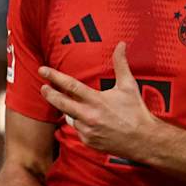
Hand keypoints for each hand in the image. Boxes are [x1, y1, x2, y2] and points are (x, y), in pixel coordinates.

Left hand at [39, 41, 157, 160]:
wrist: (143, 140)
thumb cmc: (136, 111)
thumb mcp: (129, 86)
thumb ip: (121, 64)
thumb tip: (121, 44)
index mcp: (96, 101)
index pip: (70, 86)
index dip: (54, 77)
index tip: (42, 70)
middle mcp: (89, 116)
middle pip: (61, 103)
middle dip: (49, 94)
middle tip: (43, 87)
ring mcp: (87, 130)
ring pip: (71, 117)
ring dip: (72, 111)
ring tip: (85, 109)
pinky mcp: (88, 141)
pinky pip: (78, 129)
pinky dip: (82, 124)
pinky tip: (94, 122)